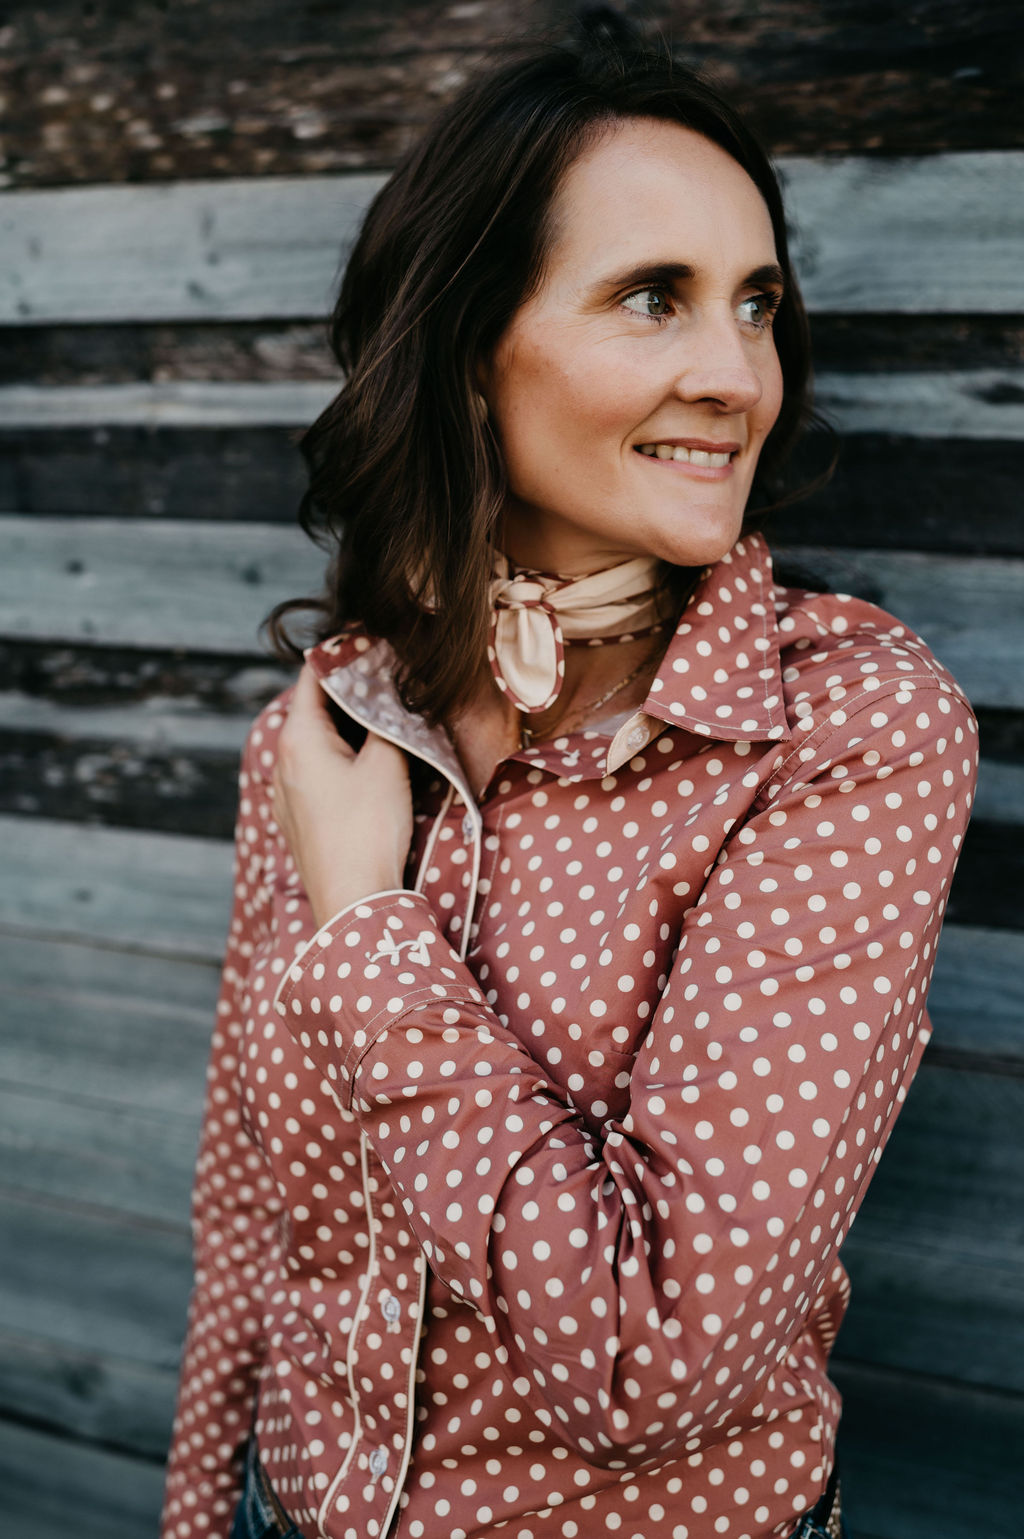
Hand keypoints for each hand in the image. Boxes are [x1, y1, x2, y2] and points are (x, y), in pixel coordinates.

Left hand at [271, 663, 413, 927]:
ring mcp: (287, 795)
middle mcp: (282, 763)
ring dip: (349, 725)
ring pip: (317, 741)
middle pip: (315, 707)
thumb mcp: (388, 765)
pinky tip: (372, 762)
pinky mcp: (299, 820)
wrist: (354, 903)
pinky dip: (342, 756)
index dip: (344, 652)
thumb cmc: (368, 829)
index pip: (314, 675)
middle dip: (351, 690)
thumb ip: (388, 721)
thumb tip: (391, 691)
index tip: (372, 636)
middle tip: (390, 674)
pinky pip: (318, 772)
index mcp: (297, 738)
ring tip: (386, 715)